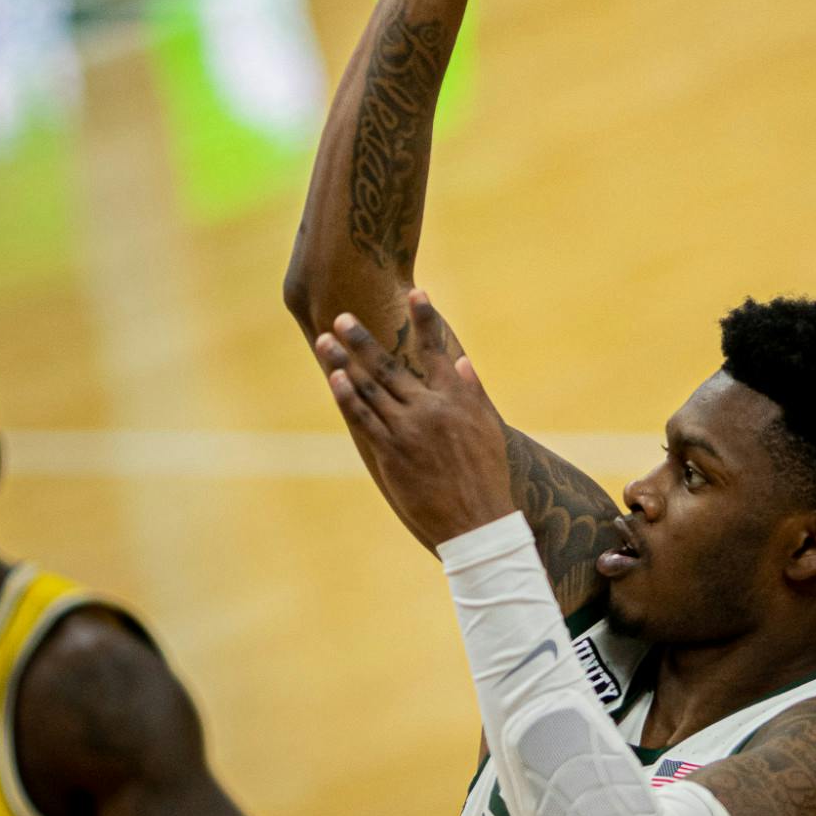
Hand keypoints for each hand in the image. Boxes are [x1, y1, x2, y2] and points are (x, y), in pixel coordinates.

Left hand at [316, 289, 514, 548]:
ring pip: (370, 389)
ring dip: (345, 361)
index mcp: (456, 400)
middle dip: (363, 340)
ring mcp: (408, 431)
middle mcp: (430, 409)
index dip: (425, 320)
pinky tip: (334, 377)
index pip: (438, 351)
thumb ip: (472, 392)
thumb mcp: (489, 430)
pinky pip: (364, 419)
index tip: (416, 292)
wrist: (477, 522)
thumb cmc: (486, 477)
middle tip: (342, 316)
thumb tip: (460, 361)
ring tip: (326, 339)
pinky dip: (348, 397)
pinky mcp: (391, 453)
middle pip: (390, 366)